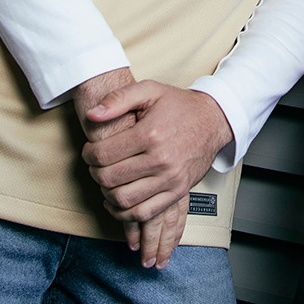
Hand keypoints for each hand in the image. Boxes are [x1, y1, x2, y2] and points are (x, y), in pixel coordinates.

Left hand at [82, 81, 231, 264]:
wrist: (214, 120)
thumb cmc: (180, 105)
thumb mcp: (150, 91)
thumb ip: (118, 98)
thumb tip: (92, 115)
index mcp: (150, 133)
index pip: (103, 154)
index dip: (89, 154)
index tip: (90, 150)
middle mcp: (161, 159)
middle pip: (110, 178)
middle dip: (95, 172)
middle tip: (97, 164)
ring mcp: (170, 178)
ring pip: (123, 199)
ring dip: (106, 192)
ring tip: (108, 180)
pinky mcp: (178, 191)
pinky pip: (143, 213)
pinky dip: (124, 213)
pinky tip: (117, 201)